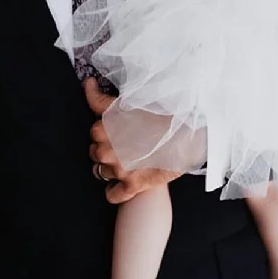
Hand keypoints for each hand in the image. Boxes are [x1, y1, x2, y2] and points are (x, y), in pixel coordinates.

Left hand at [84, 78, 180, 203]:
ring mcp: (119, 169)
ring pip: (100, 172)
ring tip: (129, 160)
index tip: (119, 129)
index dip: (106, 130)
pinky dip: (116, 189)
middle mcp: (107, 150)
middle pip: (94, 152)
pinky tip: (126, 181)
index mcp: (104, 127)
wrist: (188, 131)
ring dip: (111, 167)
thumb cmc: (162, 112)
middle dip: (107, 148)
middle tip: (127, 143)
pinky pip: (111, 194)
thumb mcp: (129, 100)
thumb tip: (88, 84)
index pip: (93, 132)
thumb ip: (102, 97)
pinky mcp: (133, 185)